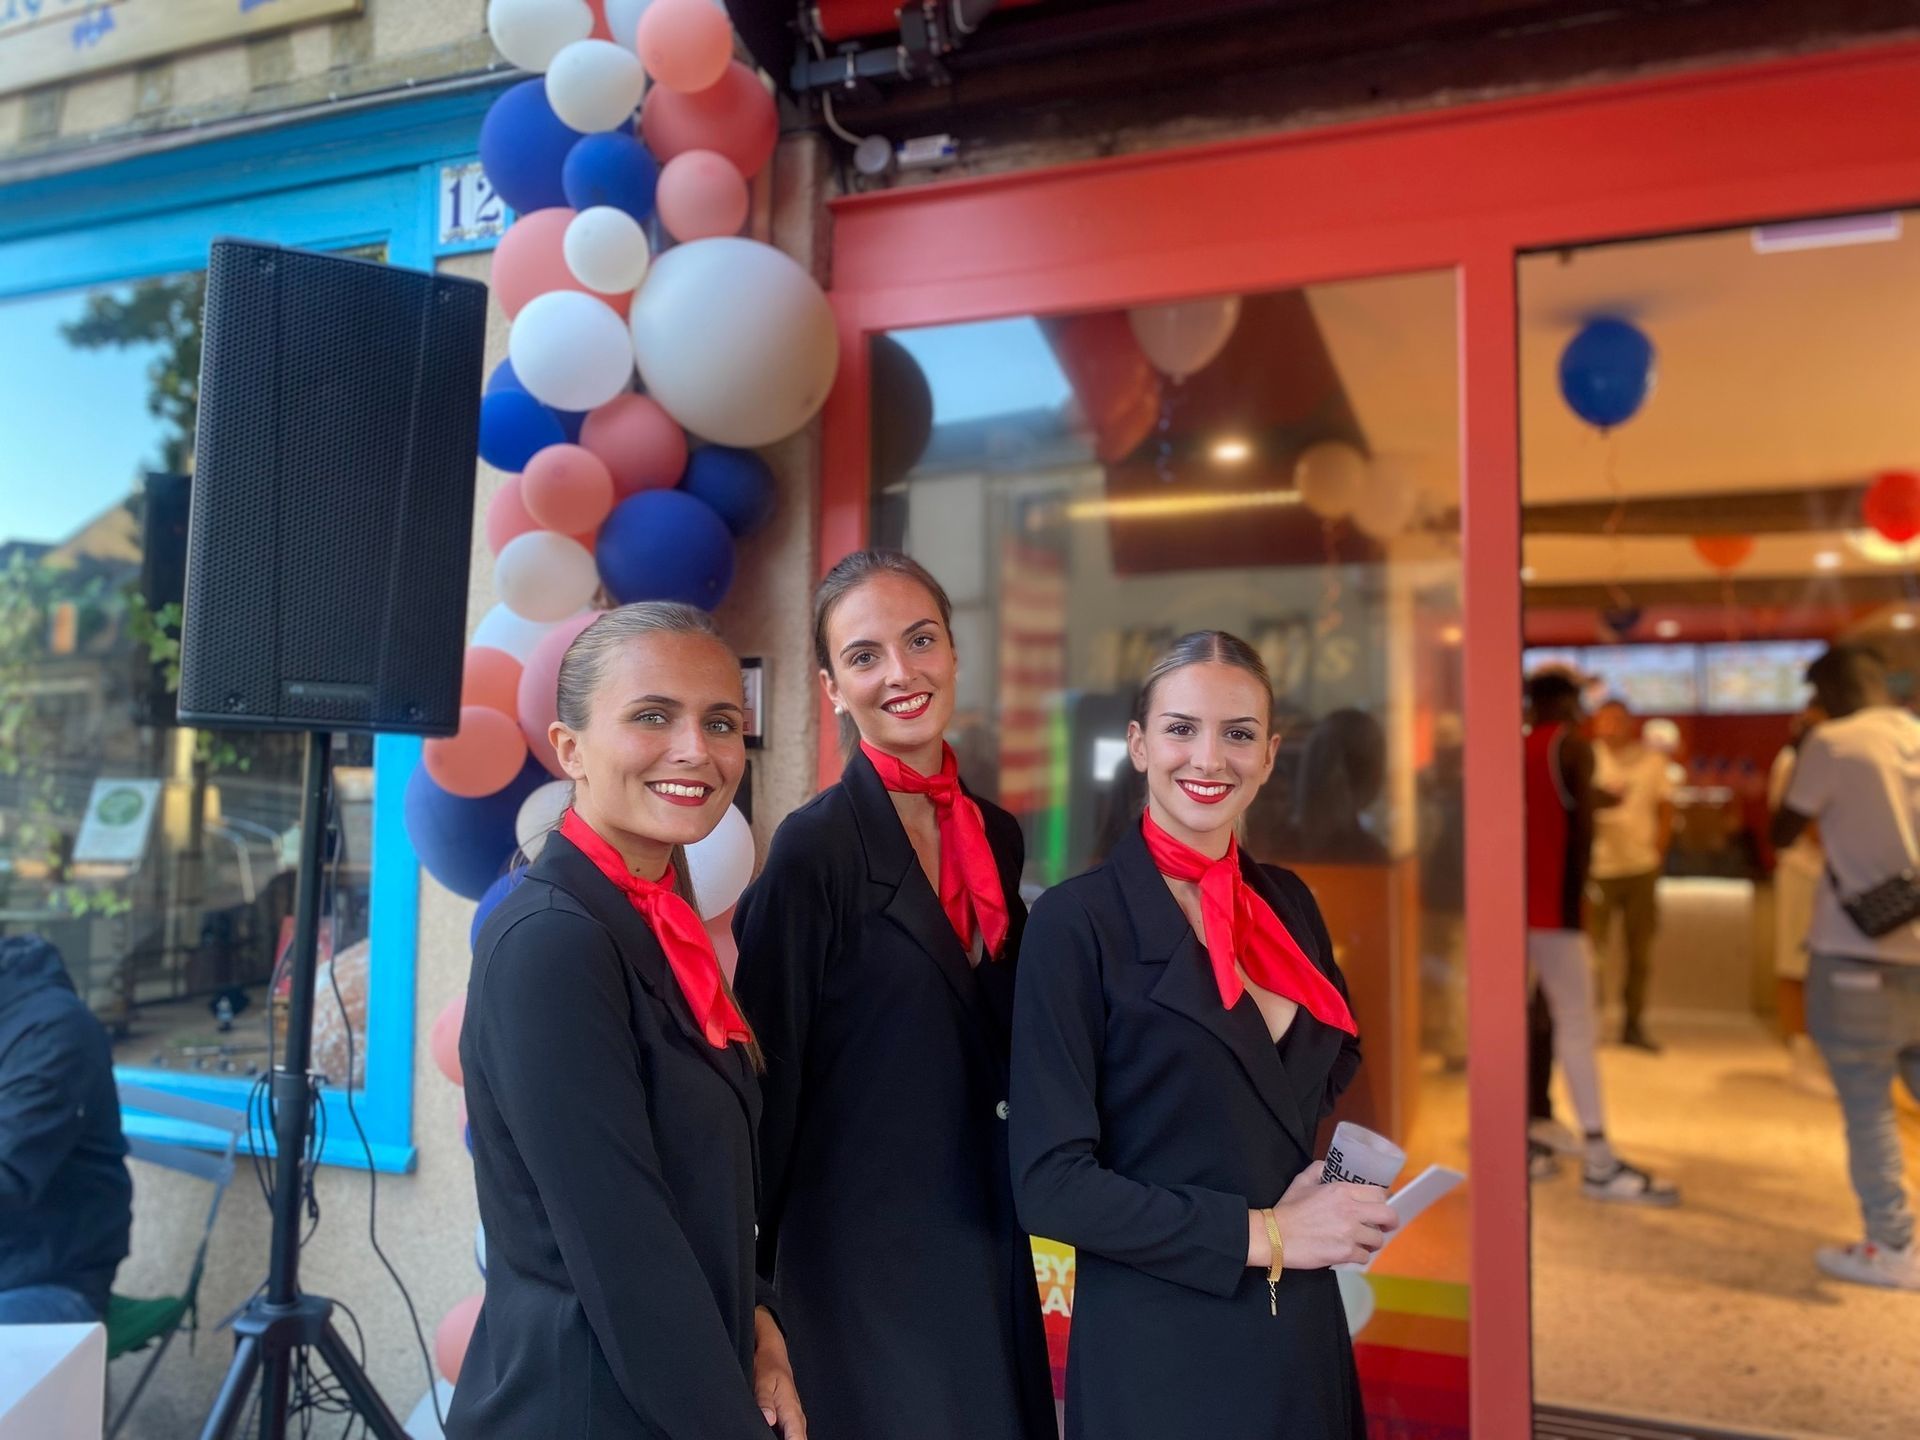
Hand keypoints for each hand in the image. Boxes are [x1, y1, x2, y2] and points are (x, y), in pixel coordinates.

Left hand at [753, 1306, 806, 1437]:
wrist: (773, 1352)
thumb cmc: (769, 1364)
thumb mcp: (763, 1381)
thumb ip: (765, 1401)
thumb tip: (768, 1419)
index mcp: (791, 1408)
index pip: (797, 1438)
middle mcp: (796, 1414)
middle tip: (769, 1438)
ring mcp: (793, 1416)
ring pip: (797, 1437)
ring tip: (770, 1437)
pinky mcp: (788, 1416)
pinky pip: (791, 1433)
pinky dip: (788, 1437)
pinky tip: (776, 1437)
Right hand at [1263, 1166, 1397, 1269]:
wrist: (1274, 1236)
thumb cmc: (1288, 1209)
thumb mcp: (1301, 1182)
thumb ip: (1317, 1170)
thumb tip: (1326, 1165)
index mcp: (1342, 1191)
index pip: (1378, 1193)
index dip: (1381, 1201)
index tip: (1378, 1207)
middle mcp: (1350, 1210)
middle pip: (1387, 1215)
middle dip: (1389, 1222)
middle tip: (1383, 1227)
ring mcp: (1350, 1233)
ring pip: (1378, 1239)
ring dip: (1371, 1242)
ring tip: (1362, 1243)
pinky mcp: (1345, 1252)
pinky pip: (1365, 1257)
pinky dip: (1358, 1256)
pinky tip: (1349, 1253)